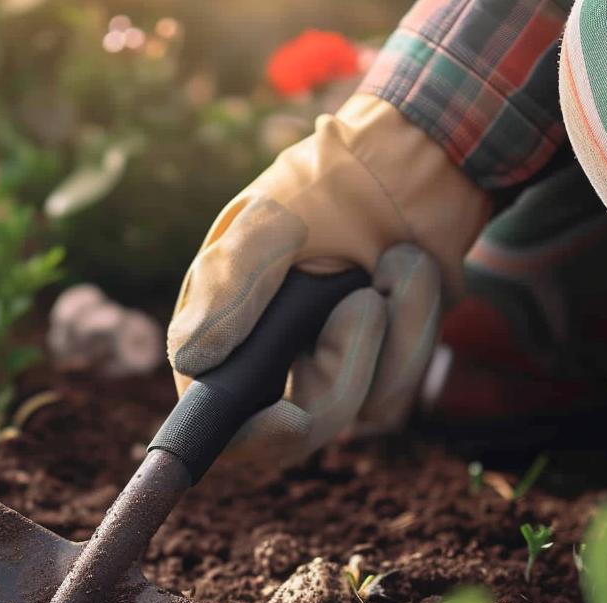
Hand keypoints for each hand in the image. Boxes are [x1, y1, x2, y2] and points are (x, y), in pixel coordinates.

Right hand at [167, 96, 491, 468]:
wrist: (407, 165)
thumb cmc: (321, 189)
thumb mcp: (267, 226)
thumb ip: (228, 289)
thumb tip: (190, 360)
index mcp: (223, 336)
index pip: (220, 418)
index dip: (249, 434)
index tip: (285, 416)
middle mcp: (272, 367)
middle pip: (303, 428)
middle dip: (345, 367)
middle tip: (362, 301)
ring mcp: (331, 372)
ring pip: (364, 405)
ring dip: (393, 328)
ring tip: (395, 260)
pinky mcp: (384, 368)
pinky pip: (405, 381)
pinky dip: (416, 320)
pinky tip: (408, 270)